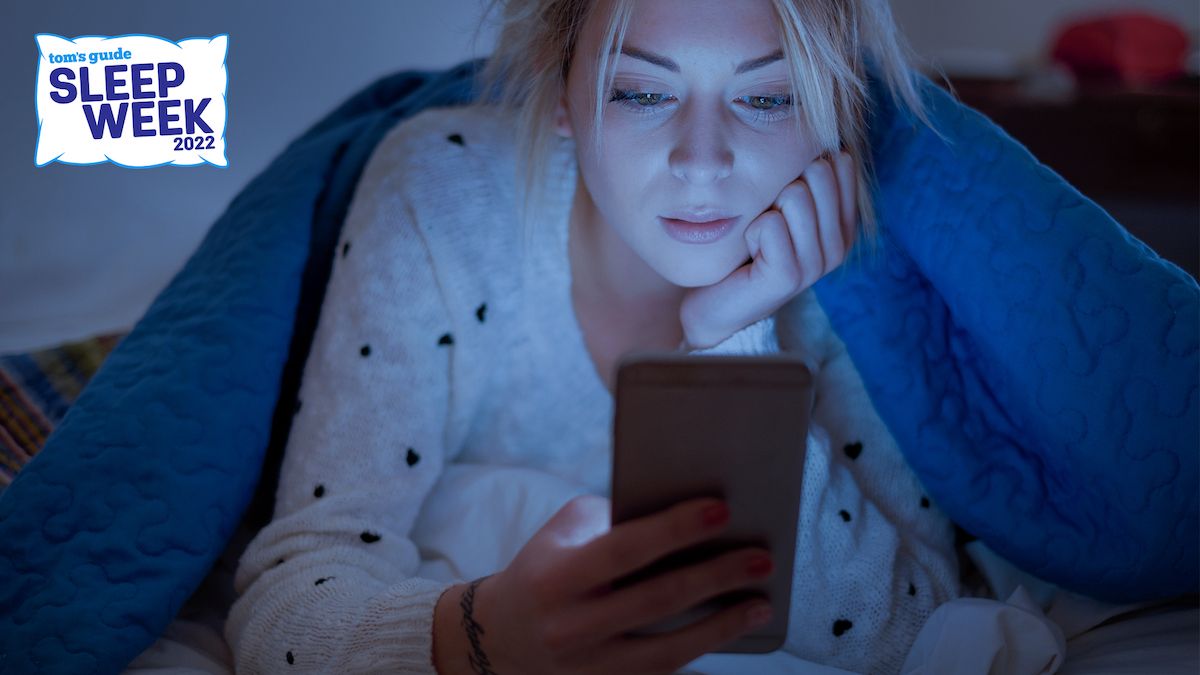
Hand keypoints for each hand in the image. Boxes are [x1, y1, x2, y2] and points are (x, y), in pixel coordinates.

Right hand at [435, 495, 774, 674]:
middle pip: (658, 600)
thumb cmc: (544, 569)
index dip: (675, 529)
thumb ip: (613, 516)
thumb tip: (683, 510)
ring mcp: (591, 666)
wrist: (498, 638)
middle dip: (716, 577)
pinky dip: (703, 650)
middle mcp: (573, 626)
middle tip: (761, 558)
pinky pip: (665, 672)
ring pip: (669, 650)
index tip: (721, 509)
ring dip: (722, 625)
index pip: (624, 549)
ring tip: (762, 602)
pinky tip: (734, 630)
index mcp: (559, 577)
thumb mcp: (563, 533)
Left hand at [679, 151, 858, 349]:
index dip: (799, 167)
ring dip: (763, 211)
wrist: (715, 302)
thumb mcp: (778, 203)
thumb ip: (803, 172)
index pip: (840, 162)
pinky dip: (751, 232)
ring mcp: (818, 264)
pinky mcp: (790, 277)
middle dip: (780, 186)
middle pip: (818, 172)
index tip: (782, 199)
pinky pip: (769, 225)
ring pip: (795, 195)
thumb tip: (815, 125)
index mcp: (843, 223)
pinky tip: (750, 253)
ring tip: (758, 239)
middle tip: (767, 222)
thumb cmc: (746, 246)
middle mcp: (840, 244)